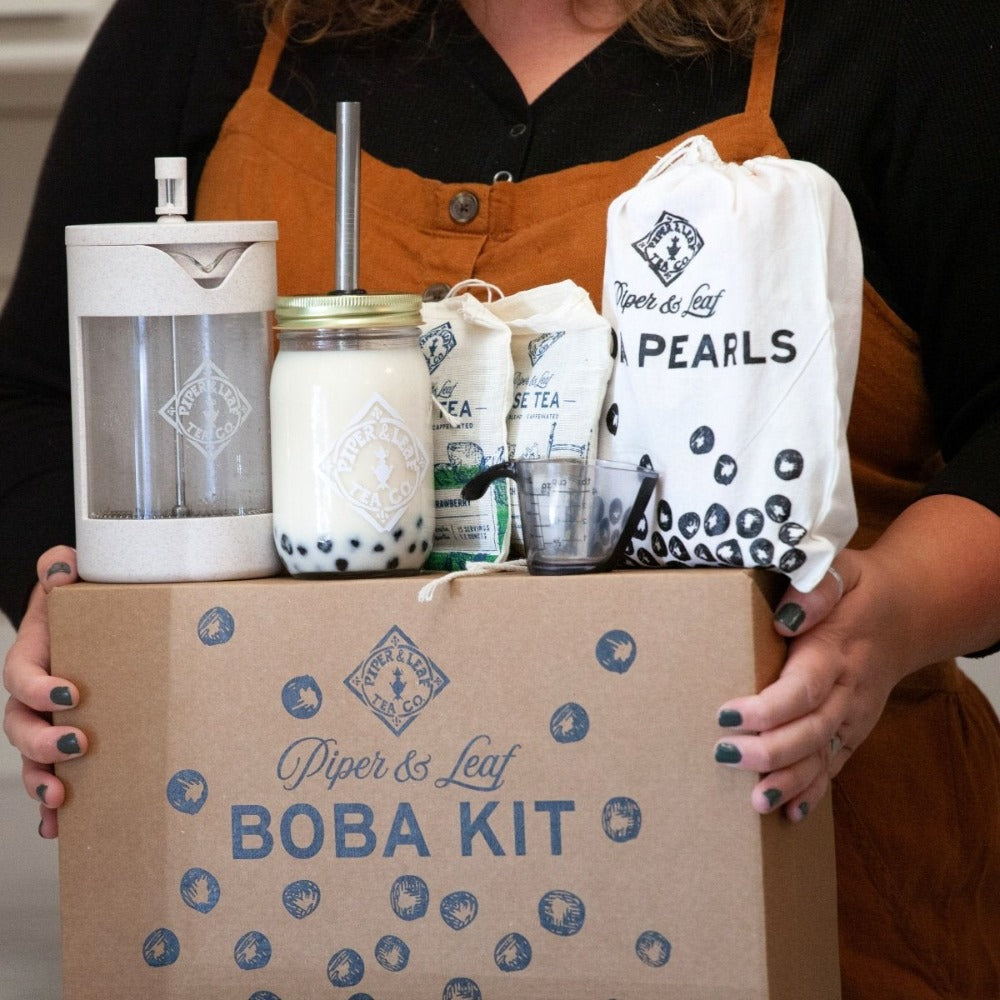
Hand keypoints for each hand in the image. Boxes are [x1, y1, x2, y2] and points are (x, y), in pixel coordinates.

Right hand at [2, 546, 86, 837]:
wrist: (100, 623)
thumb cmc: (85, 606)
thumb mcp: (73, 581)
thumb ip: (62, 568)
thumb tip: (62, 566)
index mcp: (33, 657)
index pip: (20, 676)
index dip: (38, 688)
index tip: (69, 694)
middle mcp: (34, 696)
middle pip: (19, 727)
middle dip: (41, 743)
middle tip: (76, 746)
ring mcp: (47, 724)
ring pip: (30, 760)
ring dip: (40, 781)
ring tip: (59, 798)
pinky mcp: (67, 747)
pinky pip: (50, 780)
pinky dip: (50, 809)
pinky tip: (60, 827)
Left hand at [713, 549, 907, 820]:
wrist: (905, 613)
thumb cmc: (857, 592)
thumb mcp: (839, 571)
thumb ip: (817, 587)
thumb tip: (787, 613)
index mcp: (837, 652)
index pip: (804, 688)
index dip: (767, 708)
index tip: (725, 716)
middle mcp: (848, 691)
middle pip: (811, 730)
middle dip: (770, 750)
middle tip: (725, 756)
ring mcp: (853, 716)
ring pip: (823, 757)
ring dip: (790, 782)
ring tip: (756, 802)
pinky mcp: (852, 731)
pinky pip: (834, 765)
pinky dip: (813, 791)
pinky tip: (788, 813)